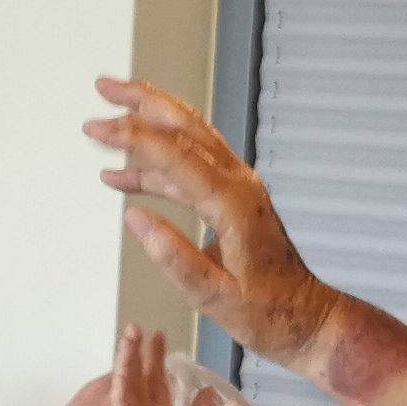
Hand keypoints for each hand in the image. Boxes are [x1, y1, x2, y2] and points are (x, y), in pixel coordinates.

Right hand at [83, 76, 346, 370]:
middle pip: (186, 127)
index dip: (134, 140)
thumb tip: (135, 218)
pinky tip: (123, 176)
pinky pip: (188, 170)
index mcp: (234, 204)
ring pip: (188, 140)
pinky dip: (154, 166)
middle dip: (141, 103)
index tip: (100, 128)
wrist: (306, 318)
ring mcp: (237, 189)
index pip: (177, 157)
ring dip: (147, 122)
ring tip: (107, 116)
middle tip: (103, 87)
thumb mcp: (214, 296)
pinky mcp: (232, 200)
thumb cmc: (269, 312)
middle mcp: (239, 185)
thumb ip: (173, 257)